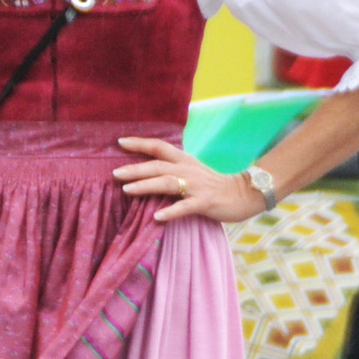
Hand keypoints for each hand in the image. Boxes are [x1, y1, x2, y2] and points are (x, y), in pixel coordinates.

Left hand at [114, 137, 265, 223]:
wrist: (244, 194)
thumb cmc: (214, 185)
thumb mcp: (193, 171)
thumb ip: (173, 169)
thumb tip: (147, 171)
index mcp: (184, 160)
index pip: (159, 147)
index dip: (140, 143)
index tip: (120, 141)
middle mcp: (188, 170)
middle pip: (158, 166)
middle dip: (135, 169)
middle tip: (114, 173)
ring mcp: (196, 186)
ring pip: (167, 183)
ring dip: (146, 186)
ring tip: (127, 191)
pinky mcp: (205, 202)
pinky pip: (185, 207)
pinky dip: (171, 211)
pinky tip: (157, 217)